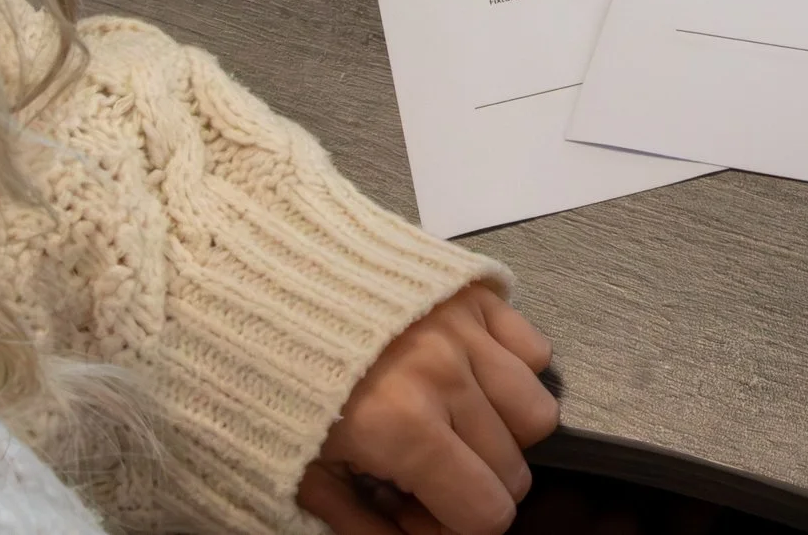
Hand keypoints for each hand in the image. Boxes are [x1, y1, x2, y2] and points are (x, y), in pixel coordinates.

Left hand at [297, 285, 559, 534]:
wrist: (268, 296)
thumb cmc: (282, 387)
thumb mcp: (307, 475)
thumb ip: (363, 526)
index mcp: (401, 429)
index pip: (486, 512)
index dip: (456, 528)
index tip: (418, 511)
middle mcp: (444, 377)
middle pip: (515, 471)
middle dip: (478, 485)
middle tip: (429, 471)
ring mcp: (465, 331)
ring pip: (539, 413)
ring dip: (505, 432)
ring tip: (457, 423)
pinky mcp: (476, 296)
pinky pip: (536, 351)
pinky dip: (512, 373)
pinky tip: (469, 379)